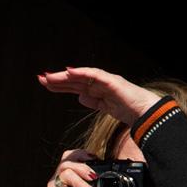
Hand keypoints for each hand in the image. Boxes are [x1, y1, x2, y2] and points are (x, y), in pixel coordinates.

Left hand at [38, 67, 160, 124]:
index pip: (75, 85)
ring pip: (81, 76)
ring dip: (65, 76)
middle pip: (75, 79)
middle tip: (41, 78)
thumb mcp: (106, 108)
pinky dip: (81, 73)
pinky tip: (69, 72)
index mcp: (97, 89)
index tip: (46, 84)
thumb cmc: (129, 111)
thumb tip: (80, 97)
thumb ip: (93, 102)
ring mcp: (106, 80)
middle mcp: (100, 82)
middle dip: (57, 79)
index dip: (60, 84)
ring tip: (50, 76)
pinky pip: (95, 75)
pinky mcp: (113, 81)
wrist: (146, 114)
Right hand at [46, 149, 96, 186]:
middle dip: (83, 167)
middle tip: (95, 177)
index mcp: (63, 177)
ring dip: (82, 182)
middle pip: (66, 163)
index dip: (81, 154)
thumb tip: (109, 177)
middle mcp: (56, 181)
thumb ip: (93, 185)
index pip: (68, 156)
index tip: (95, 160)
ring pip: (65, 175)